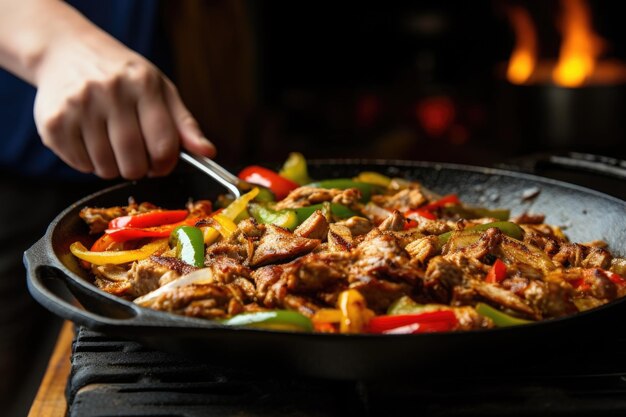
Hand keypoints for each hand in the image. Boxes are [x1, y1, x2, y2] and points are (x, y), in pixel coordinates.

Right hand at [31, 17, 214, 178]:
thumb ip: (185, 124)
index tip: (161, 164)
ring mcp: (78, 106)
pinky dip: (88, 163)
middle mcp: (109, 92)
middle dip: (140, 170)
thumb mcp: (161, 90)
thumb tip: (208, 153)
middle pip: (134, 163)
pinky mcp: (53, 122)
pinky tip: (90, 141)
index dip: (166, 165)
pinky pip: (80, 165)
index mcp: (143, 85)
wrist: (67, 52)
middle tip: (136, 158)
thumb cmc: (123, 76)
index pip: (164, 146)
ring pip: (106, 168)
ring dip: (113, 167)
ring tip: (111, 145)